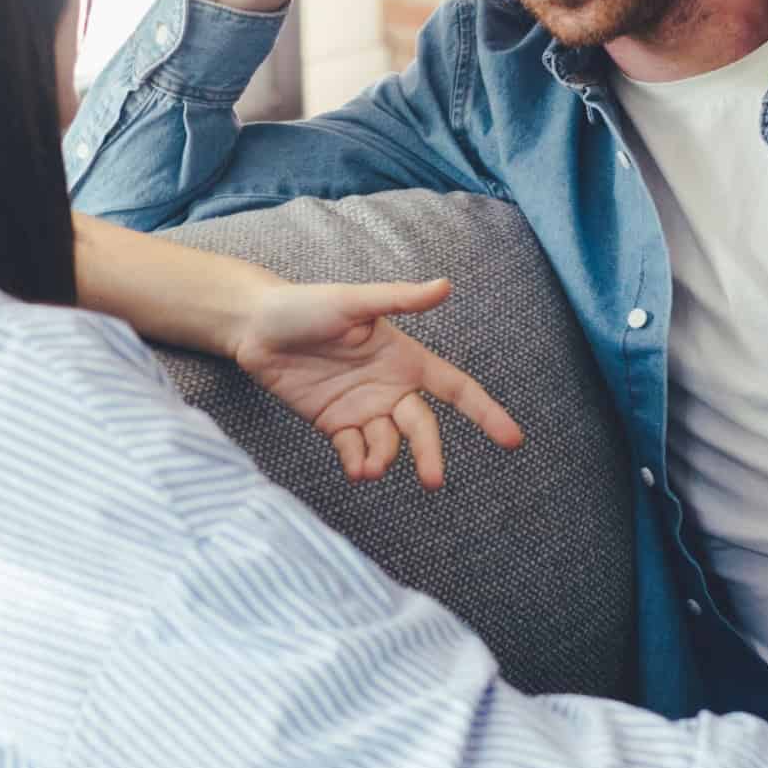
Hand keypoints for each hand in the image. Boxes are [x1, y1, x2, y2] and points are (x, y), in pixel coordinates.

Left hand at [231, 278, 523, 488]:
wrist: (253, 328)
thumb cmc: (305, 305)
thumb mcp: (353, 301)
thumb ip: (399, 299)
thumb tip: (445, 286)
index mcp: (404, 358)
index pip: (456, 388)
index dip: (486, 412)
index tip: (514, 440)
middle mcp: (389, 386)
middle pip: (423, 428)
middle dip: (430, 454)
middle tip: (432, 481)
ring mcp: (362, 408)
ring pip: (388, 446)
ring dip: (384, 460)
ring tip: (368, 466)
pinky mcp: (333, 424)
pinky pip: (356, 452)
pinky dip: (359, 465)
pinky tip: (355, 468)